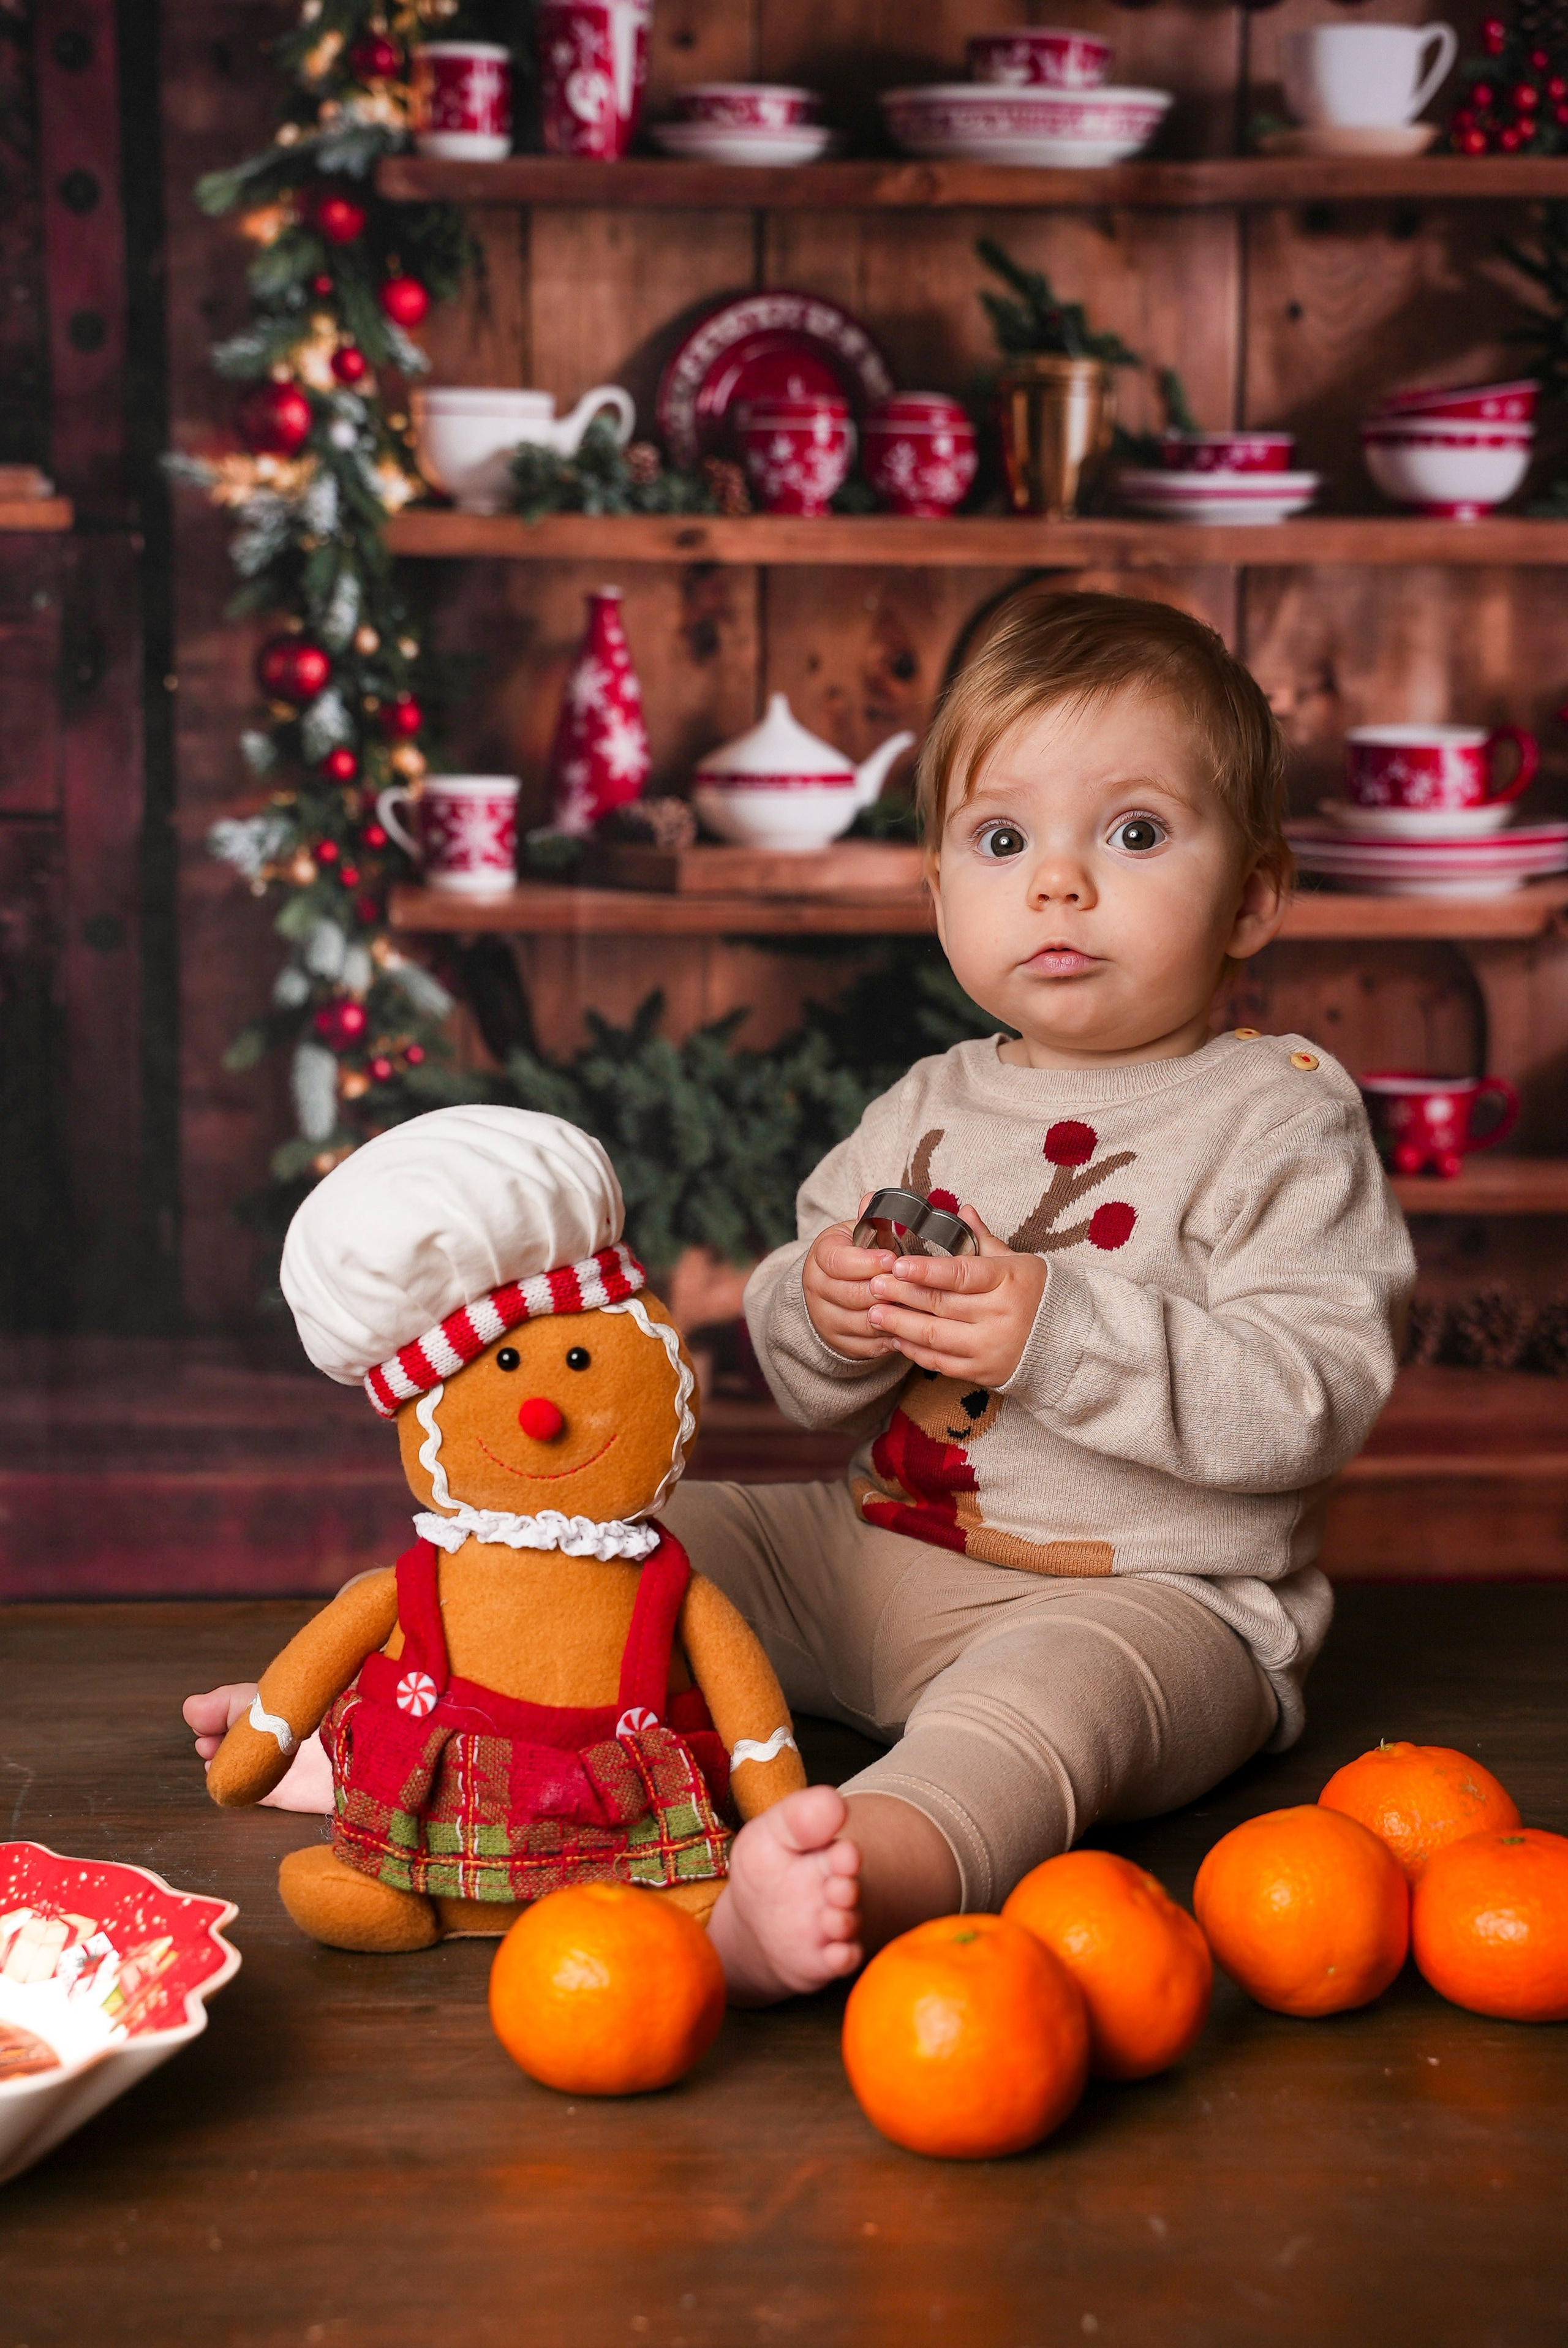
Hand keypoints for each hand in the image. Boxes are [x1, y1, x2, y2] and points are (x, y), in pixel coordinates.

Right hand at [801, 1197, 898, 1359]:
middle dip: (885, 1292)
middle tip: (914, 1287)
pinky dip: (891, 1337)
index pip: (838, 1262)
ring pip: (861, 1322)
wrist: (832, 1288)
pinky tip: (912, 1328)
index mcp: (821, 1255)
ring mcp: (825, 1318)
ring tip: (918, 1308)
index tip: (893, 1260)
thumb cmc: (857, 1254)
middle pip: (851, 1295)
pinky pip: (867, 1345)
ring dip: (892, 1317)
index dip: (867, 1262)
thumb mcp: (860, 1232)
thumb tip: (872, 1198)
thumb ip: (871, 1219)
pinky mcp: (839, 1342)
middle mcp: (816, 1288)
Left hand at [866, 1207, 1046, 1388]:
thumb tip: (962, 1209)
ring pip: (936, 1336)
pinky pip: (942, 1363)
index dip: (926, 1271)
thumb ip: (984, 1239)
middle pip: (941, 1305)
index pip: (960, 1274)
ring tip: (873, 1313)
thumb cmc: (1040, 1293)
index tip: (896, 1265)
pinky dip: (916, 1351)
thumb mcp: (1017, 1261)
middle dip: (902, 1295)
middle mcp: (1000, 1315)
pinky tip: (896, 1338)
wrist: (1070, 1342)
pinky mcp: (984, 1372)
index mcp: (1008, 1280)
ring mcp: (991, 1347)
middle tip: (872, 1286)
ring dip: (901, 1324)